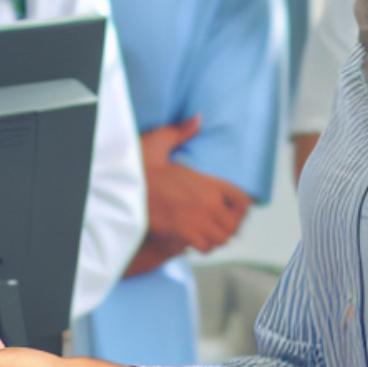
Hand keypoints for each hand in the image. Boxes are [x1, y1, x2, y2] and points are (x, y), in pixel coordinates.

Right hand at [137, 117, 252, 268]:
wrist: (124, 184)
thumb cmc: (139, 164)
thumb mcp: (161, 141)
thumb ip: (182, 131)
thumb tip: (198, 119)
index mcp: (209, 181)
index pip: (243, 200)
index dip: (242, 206)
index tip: (234, 207)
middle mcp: (209, 202)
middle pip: (235, 223)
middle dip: (230, 225)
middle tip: (220, 223)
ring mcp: (198, 218)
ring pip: (222, 238)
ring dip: (217, 236)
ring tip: (209, 231)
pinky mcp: (183, 232)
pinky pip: (204, 247)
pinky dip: (202, 245)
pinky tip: (195, 237)